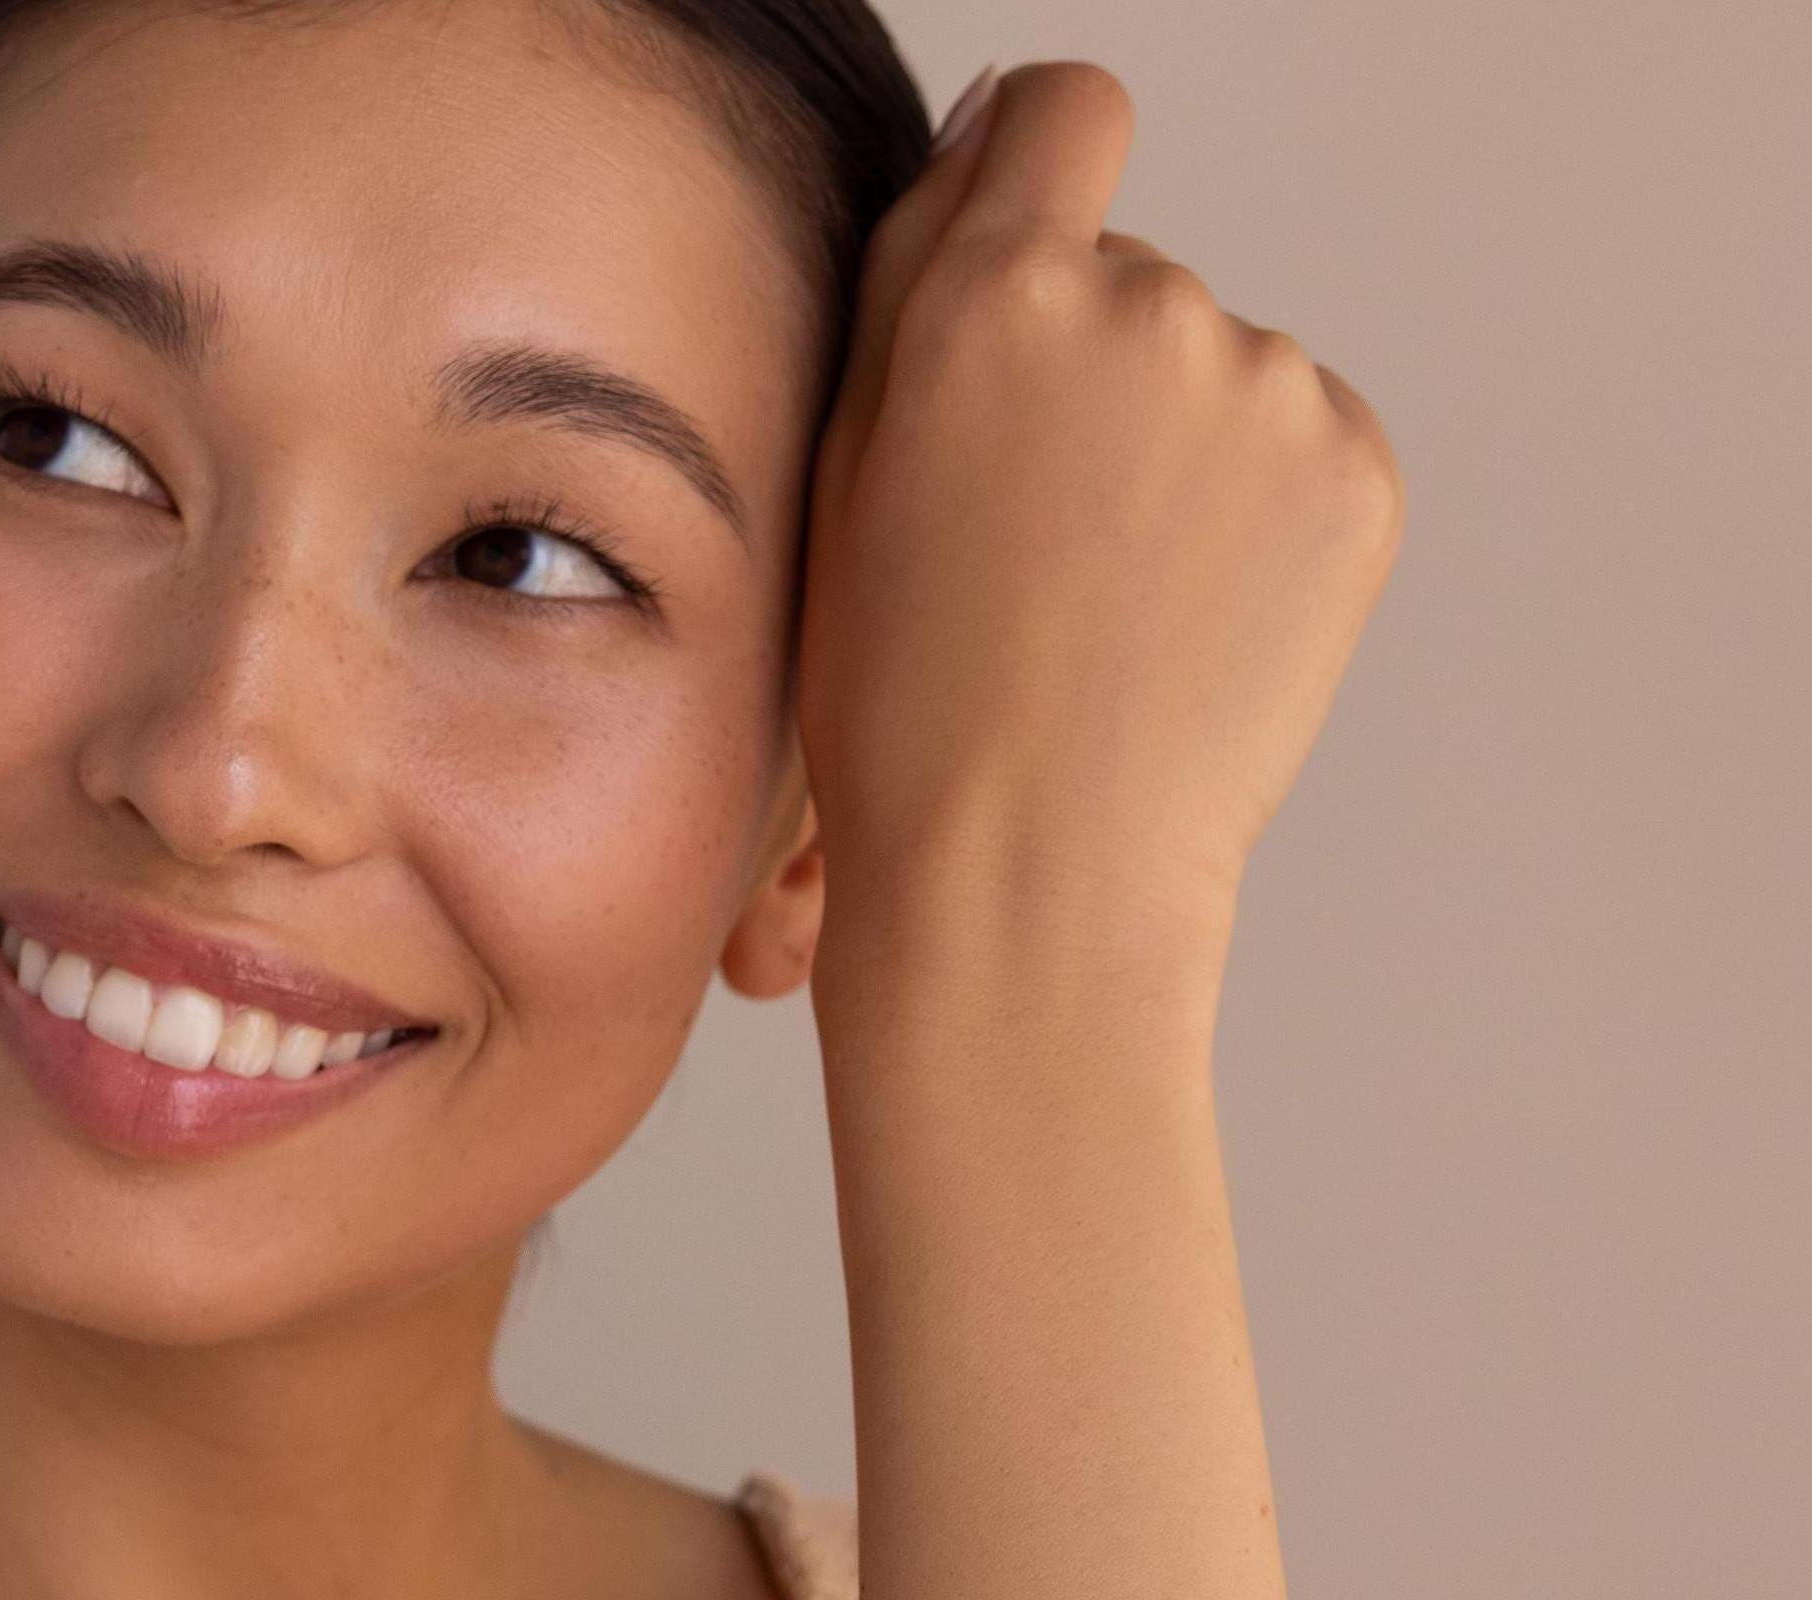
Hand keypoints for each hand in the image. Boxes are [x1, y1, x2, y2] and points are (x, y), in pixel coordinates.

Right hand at [796, 63, 1407, 1021]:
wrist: (1028, 886)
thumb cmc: (904, 717)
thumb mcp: (840, 482)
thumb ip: (915, 274)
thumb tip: (999, 122)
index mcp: (995, 300)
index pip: (1061, 116)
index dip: (1038, 180)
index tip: (1029, 282)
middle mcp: (1152, 309)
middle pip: (1129, 283)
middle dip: (1085, 383)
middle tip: (1029, 555)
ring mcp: (1272, 390)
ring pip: (1215, 375)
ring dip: (1171, 459)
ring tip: (1106, 616)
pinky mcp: (1355, 473)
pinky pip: (1298, 447)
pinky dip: (1252, 520)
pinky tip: (1181, 628)